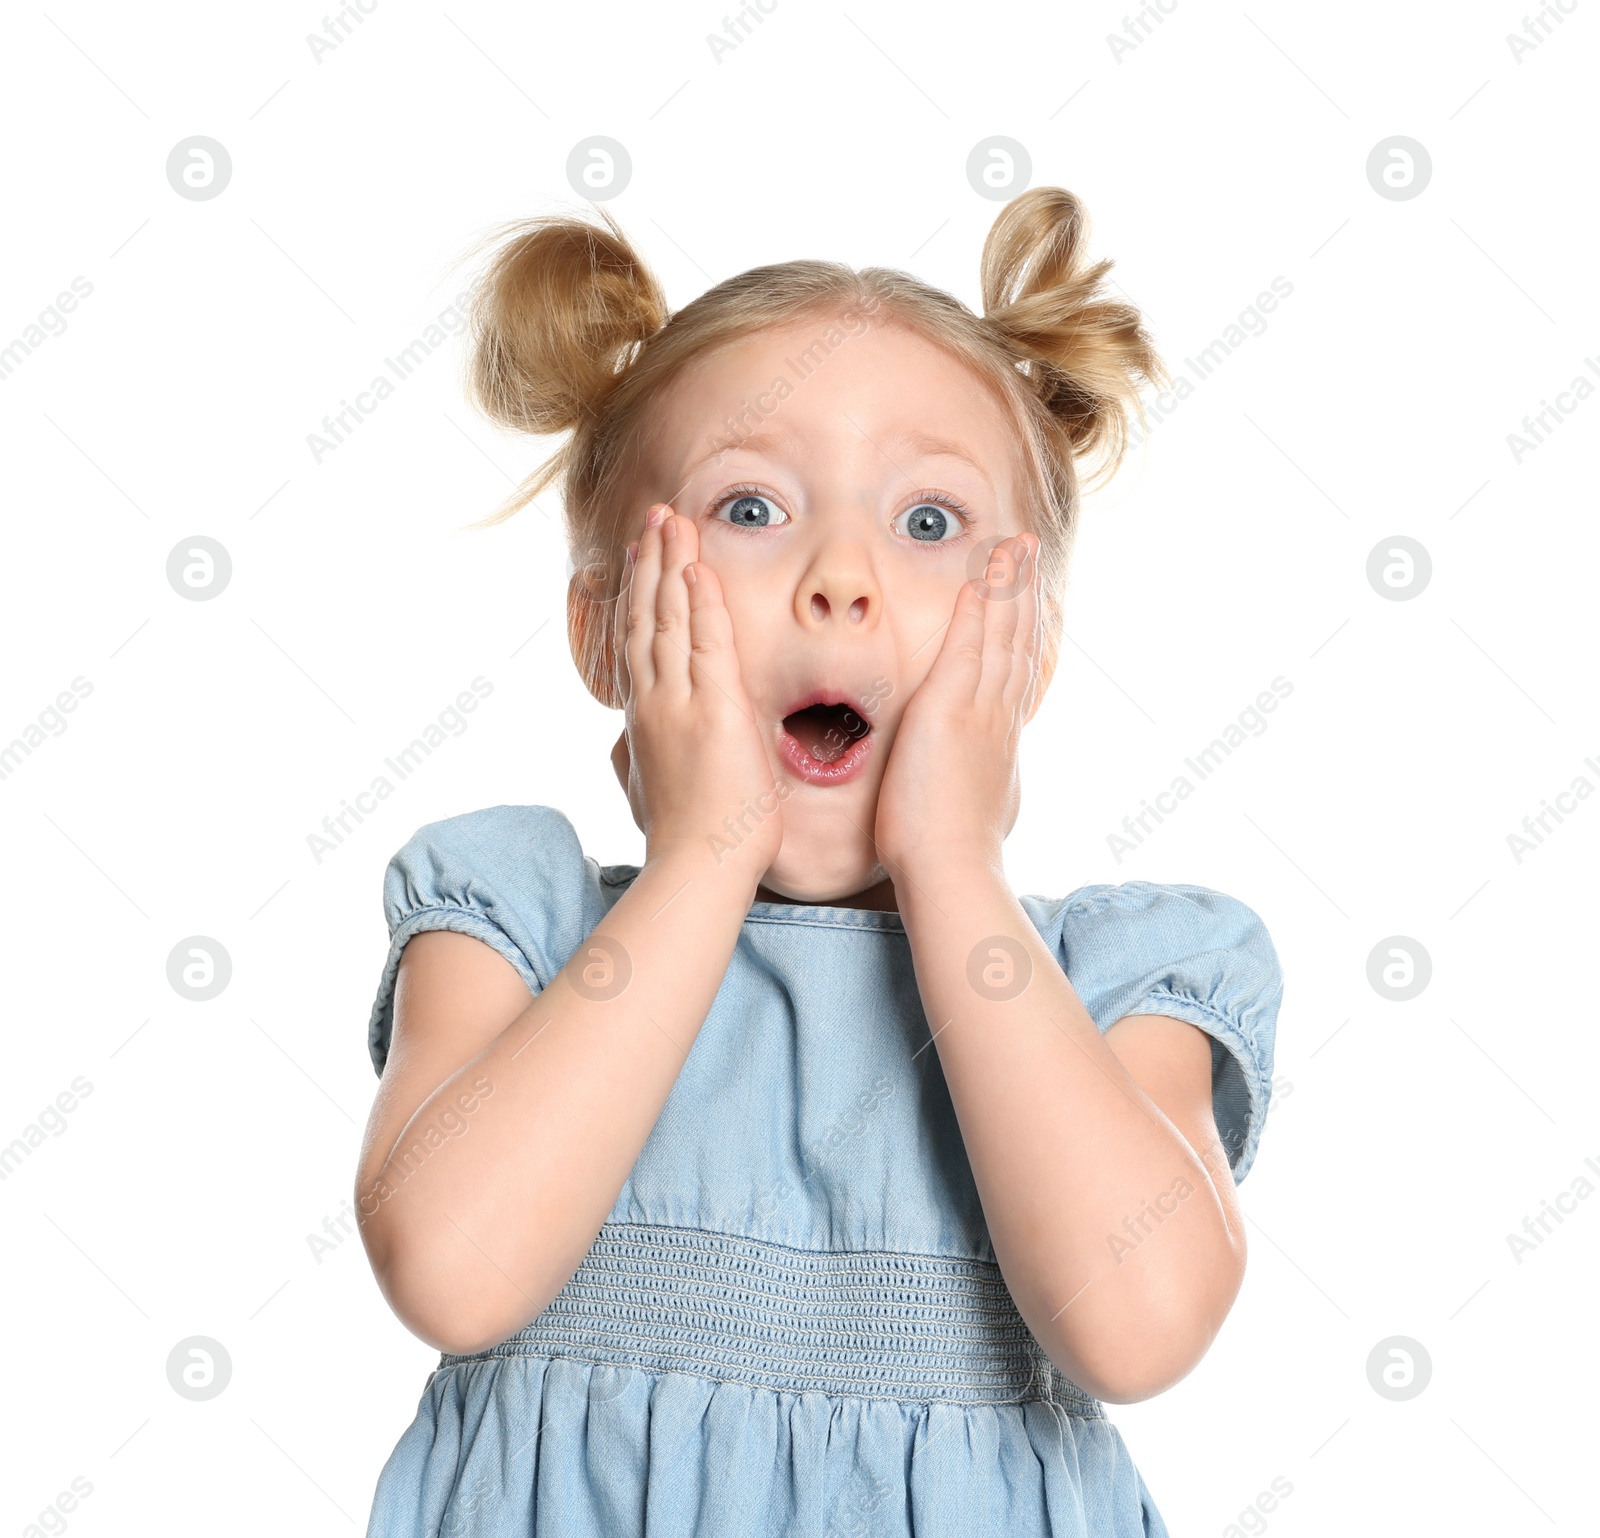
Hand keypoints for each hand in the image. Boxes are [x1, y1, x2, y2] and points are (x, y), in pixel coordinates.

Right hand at [611, 505, 783, 883]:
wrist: (696, 869)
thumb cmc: (684, 840)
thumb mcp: (650, 788)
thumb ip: (640, 757)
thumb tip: (627, 747)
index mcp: (644, 717)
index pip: (637, 641)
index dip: (638, 594)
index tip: (641, 558)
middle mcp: (653, 701)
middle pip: (647, 616)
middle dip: (653, 562)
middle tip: (657, 518)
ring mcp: (679, 703)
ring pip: (671, 618)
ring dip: (673, 564)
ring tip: (673, 520)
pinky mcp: (714, 710)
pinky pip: (708, 641)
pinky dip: (702, 601)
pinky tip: (699, 567)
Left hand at [873, 534, 1040, 880]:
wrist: (951, 869)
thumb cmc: (952, 855)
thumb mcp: (977, 812)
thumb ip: (978, 788)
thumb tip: (982, 791)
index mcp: (1000, 739)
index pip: (1016, 671)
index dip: (1023, 629)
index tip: (1027, 599)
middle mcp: (999, 717)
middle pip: (1018, 640)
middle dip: (1024, 591)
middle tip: (1030, 549)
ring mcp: (979, 710)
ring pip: (1002, 634)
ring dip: (1008, 585)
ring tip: (1015, 545)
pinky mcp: (952, 709)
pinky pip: (969, 646)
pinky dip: (978, 609)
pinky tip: (982, 577)